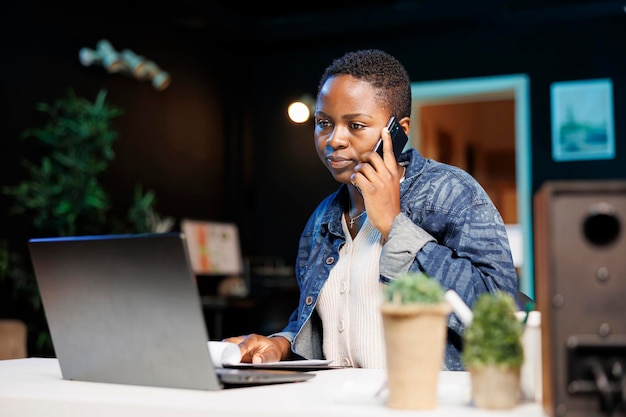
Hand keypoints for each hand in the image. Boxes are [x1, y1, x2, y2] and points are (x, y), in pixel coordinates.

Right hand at [222, 334, 289, 363]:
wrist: (271, 348)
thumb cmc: (272, 350)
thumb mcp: (273, 355)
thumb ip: (266, 358)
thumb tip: (256, 360)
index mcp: (253, 339)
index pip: (243, 345)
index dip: (238, 352)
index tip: (234, 359)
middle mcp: (243, 340)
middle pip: (229, 343)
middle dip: (225, 351)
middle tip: (225, 362)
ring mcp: (238, 345)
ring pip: (226, 347)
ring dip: (224, 355)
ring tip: (224, 364)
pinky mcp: (235, 350)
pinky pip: (227, 353)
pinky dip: (225, 358)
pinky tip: (226, 365)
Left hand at [350, 124, 404, 239]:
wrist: (391, 221)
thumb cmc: (389, 204)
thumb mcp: (392, 186)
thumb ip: (386, 174)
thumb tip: (374, 164)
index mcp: (394, 173)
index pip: (390, 153)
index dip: (387, 140)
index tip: (385, 129)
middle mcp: (388, 175)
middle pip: (372, 156)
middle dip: (363, 158)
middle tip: (361, 164)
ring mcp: (380, 182)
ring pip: (362, 166)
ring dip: (357, 171)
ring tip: (359, 179)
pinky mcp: (370, 189)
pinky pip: (357, 176)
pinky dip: (354, 178)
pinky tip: (356, 183)